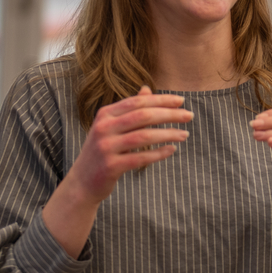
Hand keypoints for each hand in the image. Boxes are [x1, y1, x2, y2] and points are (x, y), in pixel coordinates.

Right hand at [44, 87, 192, 256]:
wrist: (82, 182)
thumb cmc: (102, 151)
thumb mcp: (111, 127)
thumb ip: (129, 109)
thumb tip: (147, 89)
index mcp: (105, 114)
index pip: (138, 101)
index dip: (161, 99)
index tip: (181, 101)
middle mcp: (103, 128)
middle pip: (143, 116)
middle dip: (169, 114)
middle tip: (189, 116)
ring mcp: (106, 147)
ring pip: (143, 137)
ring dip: (168, 134)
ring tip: (185, 134)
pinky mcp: (110, 166)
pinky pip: (140, 158)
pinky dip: (159, 153)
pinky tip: (172, 150)